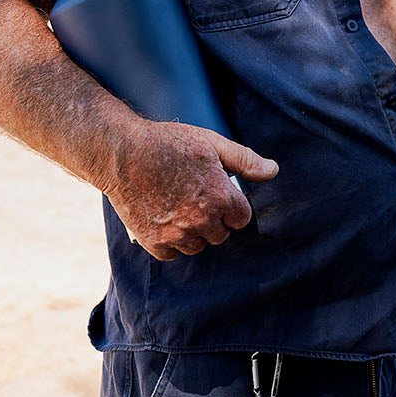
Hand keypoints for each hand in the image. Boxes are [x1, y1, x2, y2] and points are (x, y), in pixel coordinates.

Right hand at [105, 118, 278, 261]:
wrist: (122, 153)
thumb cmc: (168, 143)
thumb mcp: (212, 143)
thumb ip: (245, 160)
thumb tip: (273, 171)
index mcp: (221, 197)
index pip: (241, 218)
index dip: (231, 205)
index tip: (218, 195)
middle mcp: (202, 220)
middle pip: (220, 234)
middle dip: (213, 219)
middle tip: (195, 198)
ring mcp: (178, 234)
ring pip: (198, 245)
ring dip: (193, 232)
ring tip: (178, 207)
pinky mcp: (155, 242)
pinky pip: (173, 253)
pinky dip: (170, 241)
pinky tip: (163, 219)